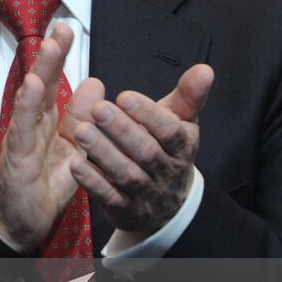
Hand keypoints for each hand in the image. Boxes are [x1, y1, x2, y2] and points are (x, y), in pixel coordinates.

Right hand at [0, 24, 82, 252]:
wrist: (23, 223)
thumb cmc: (43, 185)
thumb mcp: (73, 148)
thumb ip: (81, 118)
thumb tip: (95, 84)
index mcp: (47, 120)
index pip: (54, 81)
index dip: (60, 56)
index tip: (68, 29)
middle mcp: (32, 124)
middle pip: (40, 83)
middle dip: (51, 55)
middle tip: (61, 28)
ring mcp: (22, 138)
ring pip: (30, 99)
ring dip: (39, 71)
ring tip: (49, 46)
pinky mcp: (17, 156)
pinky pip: (23, 127)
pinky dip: (27, 105)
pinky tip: (31, 85)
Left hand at [62, 64, 212, 235]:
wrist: (167, 205)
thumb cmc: (168, 152)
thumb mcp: (181, 122)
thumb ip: (188, 95)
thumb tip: (205, 70)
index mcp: (182, 147)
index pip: (170, 130)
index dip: (149, 114)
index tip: (125, 96)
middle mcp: (166, 171)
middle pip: (146, 151)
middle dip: (122, 130)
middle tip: (98, 109)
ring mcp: (147, 194)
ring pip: (127, 174)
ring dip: (104, 153)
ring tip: (82, 131)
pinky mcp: (126, 211)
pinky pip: (110, 197)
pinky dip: (93, 182)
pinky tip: (76, 164)